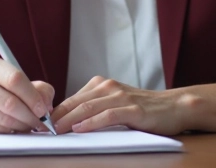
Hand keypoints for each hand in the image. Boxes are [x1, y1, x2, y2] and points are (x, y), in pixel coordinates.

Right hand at [0, 55, 54, 132]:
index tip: (44, 109)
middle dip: (31, 115)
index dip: (33, 97)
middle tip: (41, 122)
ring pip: (5, 118)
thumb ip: (34, 87)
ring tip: (29, 125)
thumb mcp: (8, 78)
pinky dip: (10, 131)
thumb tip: (47, 103)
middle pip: (11, 102)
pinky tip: (14, 127)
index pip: (15, 79)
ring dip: (23, 125)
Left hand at [51, 76, 188, 134]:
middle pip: (76, 103)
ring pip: (88, 108)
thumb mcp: (115, 103)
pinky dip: (91, 123)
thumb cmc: (143, 109)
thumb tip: (67, 122)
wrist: (174, 107)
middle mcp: (109, 87)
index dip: (55, 113)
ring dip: (69, 120)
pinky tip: (79, 129)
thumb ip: (95, 107)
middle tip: (41, 130)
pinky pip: (107, 115)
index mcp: (102, 84)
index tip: (41, 125)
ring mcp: (121, 97)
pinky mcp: (133, 109)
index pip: (71, 99)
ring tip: (55, 131)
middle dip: (57, 117)